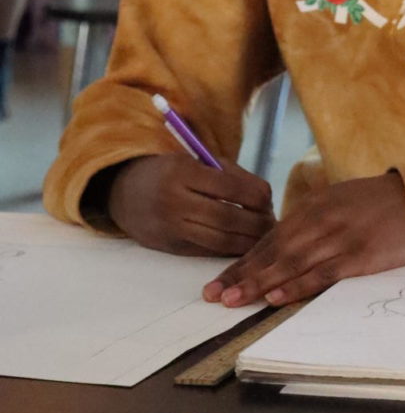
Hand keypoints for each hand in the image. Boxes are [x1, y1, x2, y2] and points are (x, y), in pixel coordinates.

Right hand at [108, 154, 273, 255]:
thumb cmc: (171, 171)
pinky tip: (245, 245)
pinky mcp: (171, 247)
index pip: (231, 188)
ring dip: (248, 241)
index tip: (268, 200)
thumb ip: (230, 175)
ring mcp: (171, 227)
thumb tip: (266, 198)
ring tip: (262, 235)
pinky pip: (208, 251)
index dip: (257, 196)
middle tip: (272, 223)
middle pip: (228, 218)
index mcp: (182, 172)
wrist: (124, 192)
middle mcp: (174, 201)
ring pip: (220, 240)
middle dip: (257, 223)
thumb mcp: (196, 161)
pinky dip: (231, 250)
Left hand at [202, 171, 404, 306]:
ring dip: (260, 283)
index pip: (269, 238)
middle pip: (273, 251)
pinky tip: (277, 296)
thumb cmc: (378, 203)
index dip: (242, 261)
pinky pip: (323, 273)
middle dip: (241, 274)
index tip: (218, 281)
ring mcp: (339, 238)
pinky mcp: (360, 256)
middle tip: (213, 295)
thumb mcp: (338, 201)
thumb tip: (280, 246)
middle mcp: (320, 221)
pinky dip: (298, 286)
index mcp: (312, 206)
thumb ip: (310, 221)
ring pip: (291, 263)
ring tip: (234, 300)